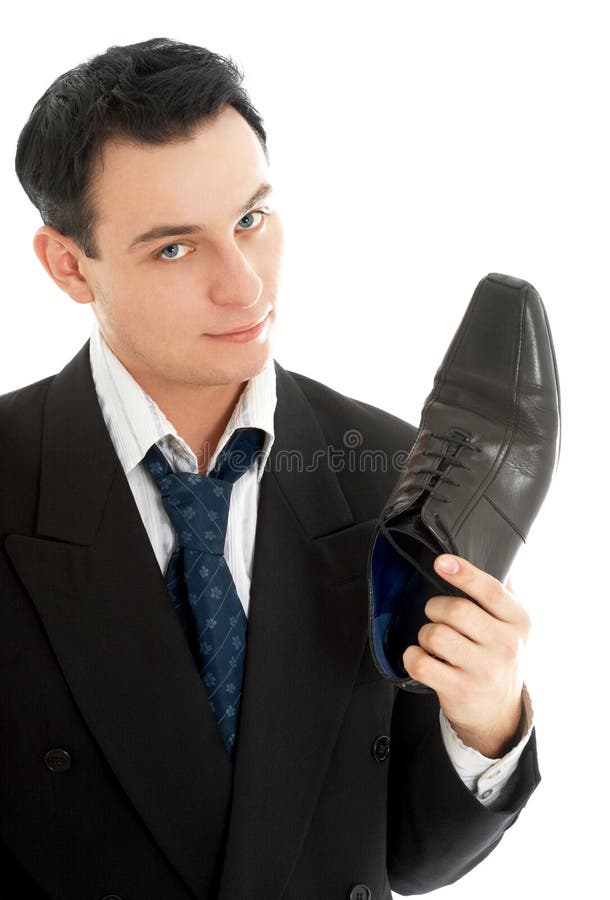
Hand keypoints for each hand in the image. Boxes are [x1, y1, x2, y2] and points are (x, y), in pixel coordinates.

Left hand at [402, 554, 529, 757]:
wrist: (500, 715)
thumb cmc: (497, 657)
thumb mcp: (512, 626)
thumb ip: (502, 593)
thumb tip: (495, 554)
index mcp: (519, 621)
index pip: (491, 590)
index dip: (464, 573)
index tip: (441, 561)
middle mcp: (507, 646)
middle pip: (455, 610)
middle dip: (434, 608)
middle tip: (435, 616)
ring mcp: (485, 671)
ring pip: (435, 635)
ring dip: (425, 634)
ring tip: (434, 643)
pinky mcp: (461, 692)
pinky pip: (421, 663)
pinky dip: (412, 656)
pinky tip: (422, 658)